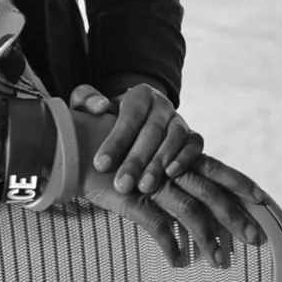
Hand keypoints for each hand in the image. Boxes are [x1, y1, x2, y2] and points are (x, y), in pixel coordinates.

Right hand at [72, 86, 266, 269]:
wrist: (75, 140)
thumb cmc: (109, 149)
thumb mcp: (143, 158)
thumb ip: (162, 171)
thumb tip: (180, 185)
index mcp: (177, 157)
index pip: (217, 169)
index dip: (241, 183)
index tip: (262, 200)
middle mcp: (171, 168)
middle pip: (213, 193)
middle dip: (237, 217)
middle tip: (257, 238)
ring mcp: (153, 183)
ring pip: (191, 212)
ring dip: (208, 239)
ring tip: (220, 262)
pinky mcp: (131, 199)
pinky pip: (156, 226)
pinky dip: (169, 245)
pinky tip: (177, 261)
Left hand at [77, 79, 197, 198]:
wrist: (132, 123)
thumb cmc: (106, 119)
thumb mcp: (90, 106)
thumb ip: (86, 99)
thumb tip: (100, 106)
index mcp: (139, 94)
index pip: (129, 116)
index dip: (116, 141)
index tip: (100, 165)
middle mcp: (162, 105)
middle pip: (152, 131)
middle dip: (136, 160)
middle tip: (122, 185)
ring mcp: (179, 120)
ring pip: (175, 138)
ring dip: (160, 163)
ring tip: (145, 186)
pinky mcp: (192, 136)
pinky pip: (195, 144)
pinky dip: (185, 158)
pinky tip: (171, 174)